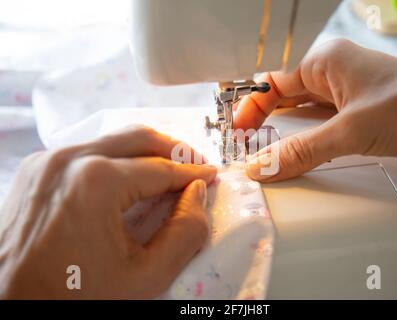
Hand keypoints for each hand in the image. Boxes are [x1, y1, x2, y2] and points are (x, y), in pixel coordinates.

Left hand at [0, 126, 216, 298]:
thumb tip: (197, 194)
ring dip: (145, 151)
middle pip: (139, 138)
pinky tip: (129, 177)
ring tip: (168, 168)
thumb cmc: (75, 297)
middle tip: (195, 165)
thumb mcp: (145, 276)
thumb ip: (185, 232)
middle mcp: (70, 159)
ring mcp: (48, 161)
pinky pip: (87, 151)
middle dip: (174, 150)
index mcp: (97, 181)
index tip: (210, 175)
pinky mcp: (36, 169)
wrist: (9, 304)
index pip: (161, 169)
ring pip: (112, 140)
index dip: (192, 173)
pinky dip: (115, 158)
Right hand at [234, 39, 396, 181]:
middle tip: (246, 146)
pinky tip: (300, 155)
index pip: (272, 85)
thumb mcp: (349, 131)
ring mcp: (346, 96)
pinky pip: (322, 128)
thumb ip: (302, 151)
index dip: (250, 108)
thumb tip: (263, 165)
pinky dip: (308, 143)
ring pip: (303, 116)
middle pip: (285, 100)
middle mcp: (333, 76)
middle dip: (265, 122)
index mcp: (325, 62)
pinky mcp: (358, 116)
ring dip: (286, 134)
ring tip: (266, 153)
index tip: (238, 132)